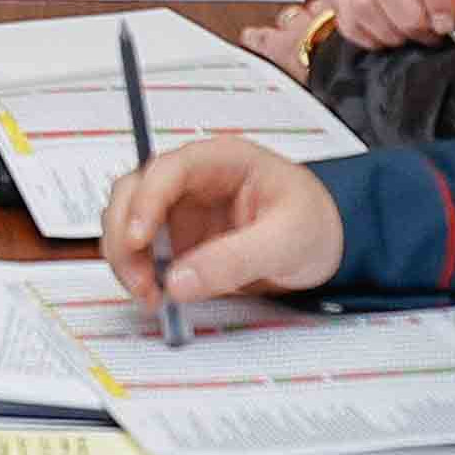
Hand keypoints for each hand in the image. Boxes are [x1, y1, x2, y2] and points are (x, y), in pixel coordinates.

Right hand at [96, 135, 340, 307]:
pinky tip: (156, 294)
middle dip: (126, 236)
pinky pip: (140, 252)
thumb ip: (234, 260)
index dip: (145, 201)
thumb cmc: (314, 225)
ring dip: (126, 258)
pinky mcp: (177, 239)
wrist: (329, 244)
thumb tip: (179, 281)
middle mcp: (193, 180)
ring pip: (127, 222)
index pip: (169, 169)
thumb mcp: (285, 241)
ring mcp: (180, 210)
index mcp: (222, 161)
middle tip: (140, 280)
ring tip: (150, 294)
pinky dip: (137, 273)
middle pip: (133, 193)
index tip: (139, 240)